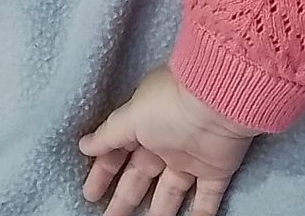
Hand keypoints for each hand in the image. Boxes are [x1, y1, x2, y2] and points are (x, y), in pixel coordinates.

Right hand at [78, 64, 259, 215]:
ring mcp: (192, 157)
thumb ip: (108, 135)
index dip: (104, 172)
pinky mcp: (216, 171)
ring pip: (170, 193)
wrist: (220, 101)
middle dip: (124, 198)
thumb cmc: (170, 105)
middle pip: (141, 177)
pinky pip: (206, 200)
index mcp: (145, 123)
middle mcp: (167, 141)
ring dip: (157, 214)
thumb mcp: (132, 116)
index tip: (90, 195)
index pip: (119, 151)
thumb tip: (84, 144)